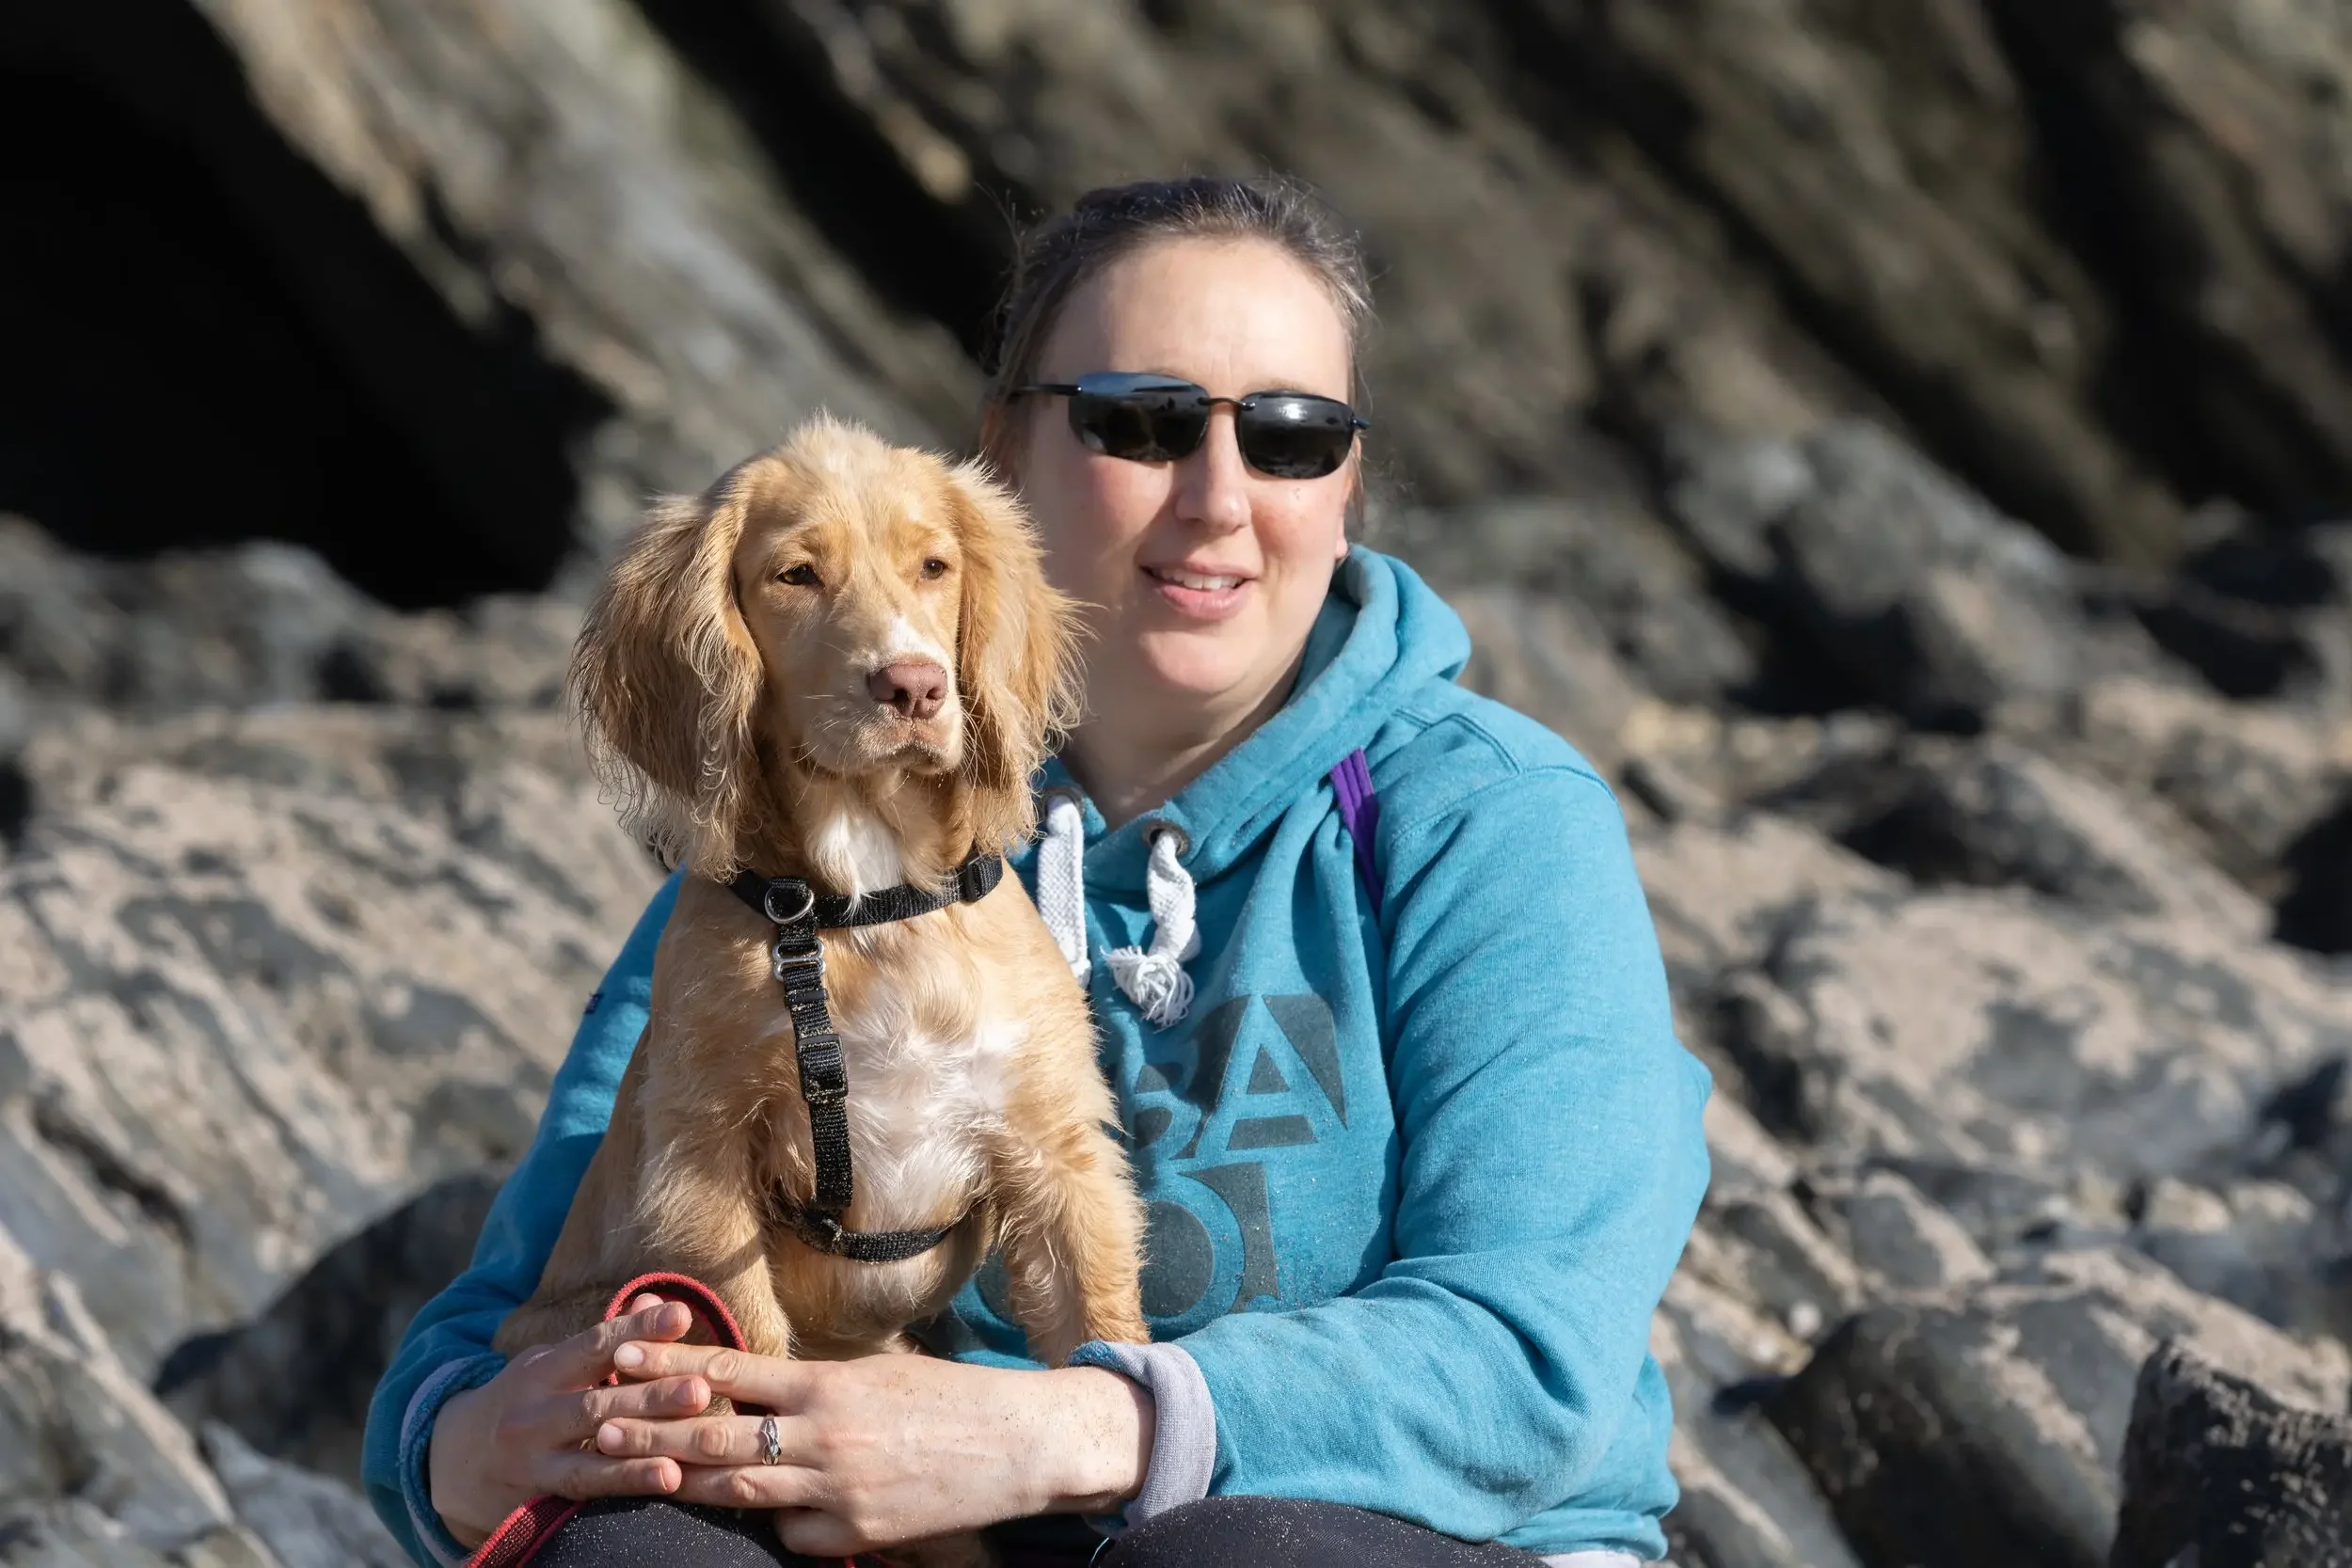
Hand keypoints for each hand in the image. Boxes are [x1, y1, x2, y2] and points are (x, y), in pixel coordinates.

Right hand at [426, 1296, 709, 1546]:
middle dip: (651, 1396)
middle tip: (701, 1388)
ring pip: (592, 1452)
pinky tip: (666, 1480)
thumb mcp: (551, 1364)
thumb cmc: (523, 1402)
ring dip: (643, 1449)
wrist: (451, 1463)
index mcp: (542, 1370)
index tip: (681, 1315)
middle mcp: (534, 1413)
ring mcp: (533, 1458)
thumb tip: (655, 1300)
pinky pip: (586, 1491)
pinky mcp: (537, 1497)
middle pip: (597, 1402)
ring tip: (688, 1445)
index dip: (638, 1329)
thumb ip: (604, 1341)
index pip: (594, 1344)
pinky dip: (625, 1485)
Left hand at [592, 1342, 1156, 1556]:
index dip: (670, 1364)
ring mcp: (834, 1489)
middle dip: (650, 1429)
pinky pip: (788, 1533)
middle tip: (596, 1422)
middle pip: (714, 1433)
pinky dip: (768, 1523)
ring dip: (682, 1479)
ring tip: (630, 1472)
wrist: (1017, 1443)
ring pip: (736, 1488)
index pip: (729, 1370)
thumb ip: (814, 1385)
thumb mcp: (877, 1372)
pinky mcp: (852, 1532)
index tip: (621, 1354)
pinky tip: (749, 1515)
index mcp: (827, 1384)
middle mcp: (822, 1435)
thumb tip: (757, 1385)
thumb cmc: (948, 1398)